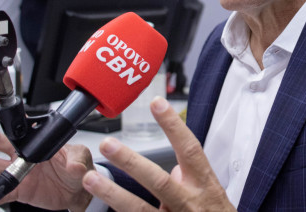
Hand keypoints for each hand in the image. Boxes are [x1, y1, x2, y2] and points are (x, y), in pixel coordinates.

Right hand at [0, 94, 94, 211]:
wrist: (78, 192)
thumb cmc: (78, 169)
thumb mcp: (81, 158)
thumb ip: (77, 159)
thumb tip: (73, 163)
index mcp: (40, 142)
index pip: (22, 125)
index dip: (8, 114)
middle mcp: (27, 154)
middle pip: (1, 142)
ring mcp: (22, 171)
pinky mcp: (21, 189)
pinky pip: (4, 191)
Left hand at [82, 96, 234, 210]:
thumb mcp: (214, 195)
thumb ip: (193, 179)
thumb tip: (173, 167)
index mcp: (205, 186)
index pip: (189, 150)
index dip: (173, 127)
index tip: (157, 104)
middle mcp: (189, 203)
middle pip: (158, 180)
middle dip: (131, 162)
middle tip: (108, 144)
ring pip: (140, 208)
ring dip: (112, 194)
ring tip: (90, 178)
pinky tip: (98, 210)